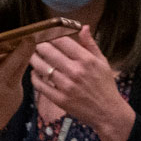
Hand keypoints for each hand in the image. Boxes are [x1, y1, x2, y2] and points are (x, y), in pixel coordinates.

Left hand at [29, 26, 134, 140]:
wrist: (108, 112)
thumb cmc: (105, 86)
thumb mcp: (102, 62)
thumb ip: (90, 44)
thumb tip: (83, 27)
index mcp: (87, 60)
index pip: (62, 41)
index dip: (50, 35)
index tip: (46, 34)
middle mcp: (75, 71)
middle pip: (48, 51)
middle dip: (39, 45)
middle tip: (35, 43)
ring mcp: (66, 86)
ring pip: (41, 67)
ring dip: (34, 59)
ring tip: (32, 56)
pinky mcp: (60, 99)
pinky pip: (40, 85)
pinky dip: (34, 77)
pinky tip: (35, 73)